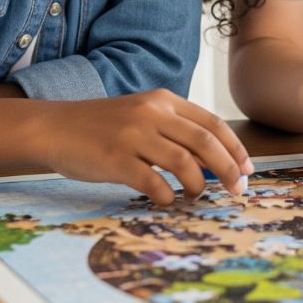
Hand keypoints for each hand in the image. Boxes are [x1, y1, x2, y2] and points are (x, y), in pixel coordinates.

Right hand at [34, 90, 252, 204]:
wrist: (55, 127)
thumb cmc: (104, 127)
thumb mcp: (143, 117)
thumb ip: (175, 132)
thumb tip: (215, 163)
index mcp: (164, 101)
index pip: (212, 124)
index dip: (235, 149)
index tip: (247, 170)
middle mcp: (152, 113)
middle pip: (205, 143)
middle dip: (228, 169)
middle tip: (237, 190)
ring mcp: (133, 135)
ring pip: (184, 163)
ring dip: (198, 186)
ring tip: (196, 196)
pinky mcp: (114, 158)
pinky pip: (153, 182)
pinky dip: (166, 196)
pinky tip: (166, 201)